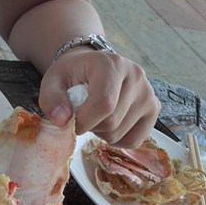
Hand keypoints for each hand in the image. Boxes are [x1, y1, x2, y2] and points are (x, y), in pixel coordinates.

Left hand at [38, 47, 159, 148]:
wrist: (91, 66)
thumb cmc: (72, 74)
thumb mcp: (53, 80)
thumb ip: (51, 99)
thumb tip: (62, 121)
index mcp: (111, 63)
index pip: (104, 103)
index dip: (84, 120)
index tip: (71, 121)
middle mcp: (136, 76)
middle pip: (112, 122)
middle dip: (90, 126)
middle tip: (82, 113)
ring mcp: (148, 93)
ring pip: (120, 134)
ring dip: (101, 133)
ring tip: (96, 115)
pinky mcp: (154, 109)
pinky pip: (134, 140)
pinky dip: (117, 140)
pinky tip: (109, 123)